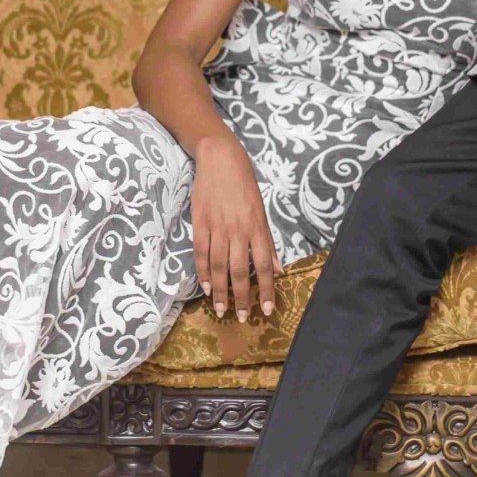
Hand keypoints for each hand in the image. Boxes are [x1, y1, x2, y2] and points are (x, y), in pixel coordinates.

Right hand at [189, 136, 278, 320]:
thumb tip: (277, 269)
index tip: (266, 309)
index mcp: (256, 227)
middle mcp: (238, 230)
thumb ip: (267, 243)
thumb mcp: (261, 211)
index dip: (265, 289)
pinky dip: (202, 271)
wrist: (220, 159)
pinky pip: (200, 252)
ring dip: (219, 290)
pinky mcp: (199, 222)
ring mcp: (217, 226)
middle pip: (238, 270)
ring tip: (220, 309)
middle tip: (242, 317)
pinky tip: (205, 286)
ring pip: (218, 265)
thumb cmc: (244, 185)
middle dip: (241, 297)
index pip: (262, 265)